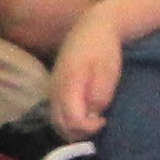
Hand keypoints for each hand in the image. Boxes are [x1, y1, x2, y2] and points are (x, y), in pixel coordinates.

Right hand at [50, 13, 127, 138]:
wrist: (92, 27)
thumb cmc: (104, 50)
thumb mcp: (108, 74)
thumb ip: (99, 98)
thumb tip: (92, 118)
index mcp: (68, 85)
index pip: (73, 121)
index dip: (89, 128)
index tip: (104, 120)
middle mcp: (54, 90)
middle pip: (61, 125)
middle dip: (81, 131)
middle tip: (99, 123)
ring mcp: (51, 89)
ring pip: (57, 121)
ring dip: (73, 128)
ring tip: (92, 120)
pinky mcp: (53, 87)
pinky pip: (56, 113)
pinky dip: (68, 120)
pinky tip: (84, 113)